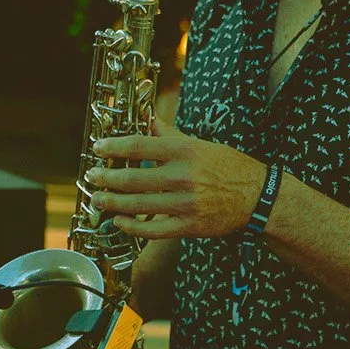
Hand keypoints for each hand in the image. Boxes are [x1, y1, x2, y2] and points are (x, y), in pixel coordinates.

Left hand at [87, 124, 267, 239]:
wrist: (257, 197)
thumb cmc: (229, 167)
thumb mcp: (200, 143)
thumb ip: (169, 134)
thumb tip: (147, 119)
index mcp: (184, 151)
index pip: (138, 146)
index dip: (113, 147)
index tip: (99, 147)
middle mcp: (183, 176)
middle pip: (132, 178)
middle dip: (106, 178)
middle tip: (92, 176)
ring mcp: (185, 203)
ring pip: (137, 205)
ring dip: (112, 202)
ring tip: (98, 198)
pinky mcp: (189, 225)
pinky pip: (153, 229)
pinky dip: (132, 226)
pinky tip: (119, 221)